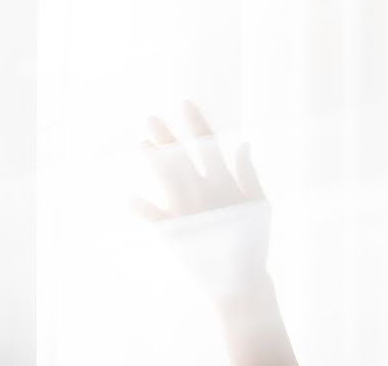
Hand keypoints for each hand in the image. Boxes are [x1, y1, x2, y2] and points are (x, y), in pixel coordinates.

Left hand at [132, 100, 271, 300]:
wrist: (241, 283)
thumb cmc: (254, 241)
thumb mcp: (259, 204)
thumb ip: (248, 173)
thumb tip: (242, 143)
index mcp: (226, 184)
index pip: (209, 145)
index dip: (196, 123)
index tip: (185, 104)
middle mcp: (205, 194)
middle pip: (182, 158)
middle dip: (166, 136)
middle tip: (150, 117)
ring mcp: (189, 214)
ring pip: (166, 180)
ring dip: (152, 162)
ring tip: (140, 144)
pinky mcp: (176, 234)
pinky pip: (155, 217)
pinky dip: (142, 207)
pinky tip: (127, 197)